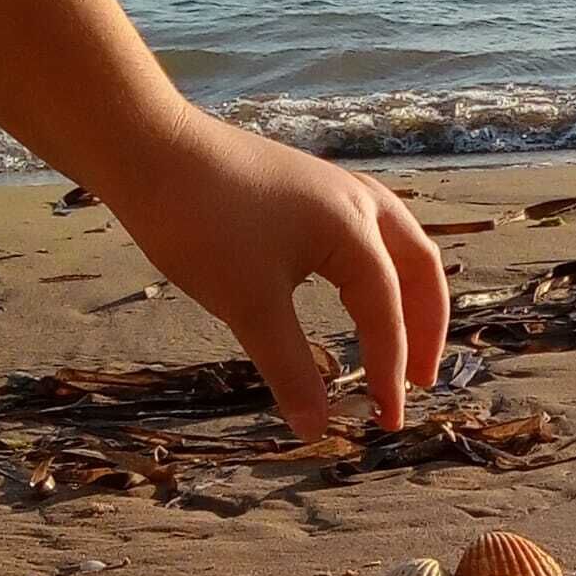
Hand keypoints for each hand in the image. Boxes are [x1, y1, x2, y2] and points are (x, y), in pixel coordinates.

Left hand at [107, 107, 448, 440]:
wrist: (149, 147)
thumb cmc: (201, 224)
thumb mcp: (249, 306)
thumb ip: (290, 369)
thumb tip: (315, 428)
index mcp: (354, 232)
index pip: (386, 313)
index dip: (389, 370)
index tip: (386, 420)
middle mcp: (360, 204)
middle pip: (418, 269)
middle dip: (425, 328)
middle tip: (420, 381)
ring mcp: (336, 189)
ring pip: (399, 244)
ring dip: (411, 295)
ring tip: (407, 339)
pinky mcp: (311, 187)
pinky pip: (372, 233)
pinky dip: (383, 270)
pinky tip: (360, 288)